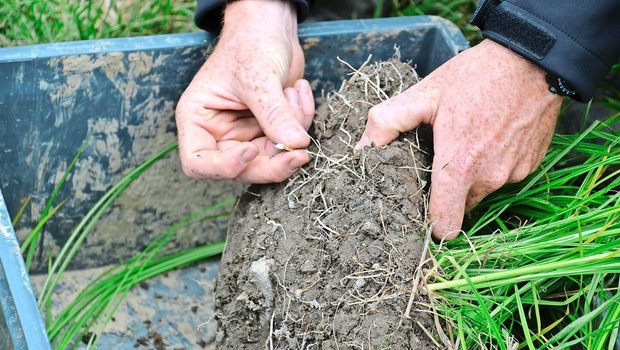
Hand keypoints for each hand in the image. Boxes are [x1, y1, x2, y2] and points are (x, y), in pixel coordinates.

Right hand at [175, 0, 314, 182]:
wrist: (270, 28)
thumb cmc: (250, 44)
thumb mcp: (258, 78)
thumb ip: (274, 114)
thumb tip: (296, 145)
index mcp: (198, 119)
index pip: (198, 163)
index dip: (224, 166)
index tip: (252, 149)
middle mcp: (218, 133)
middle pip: (242, 170)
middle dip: (273, 162)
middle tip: (300, 152)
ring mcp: (246, 135)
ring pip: (271, 160)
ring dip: (292, 132)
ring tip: (294, 92)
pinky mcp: (269, 132)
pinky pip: (289, 142)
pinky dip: (301, 120)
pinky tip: (298, 90)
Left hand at [357, 39, 562, 239]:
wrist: (533, 58)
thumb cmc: (475, 76)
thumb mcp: (424, 94)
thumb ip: (386, 124)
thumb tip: (360, 151)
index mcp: (460, 168)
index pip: (445, 227)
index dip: (429, 222)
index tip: (421, 206)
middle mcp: (490, 178)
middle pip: (460, 207)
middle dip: (446, 191)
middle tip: (438, 157)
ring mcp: (515, 173)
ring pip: (482, 190)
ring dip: (471, 175)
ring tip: (465, 139)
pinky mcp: (531, 164)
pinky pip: (504, 175)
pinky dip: (493, 163)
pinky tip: (488, 135)